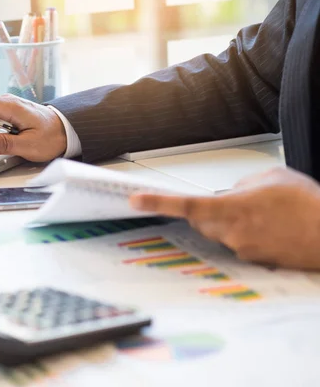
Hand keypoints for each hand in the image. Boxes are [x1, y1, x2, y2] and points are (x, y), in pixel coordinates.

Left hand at [130, 168, 319, 269]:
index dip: (158, 203)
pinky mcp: (252, 260)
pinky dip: (245, 233)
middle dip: (207, 210)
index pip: (186, 205)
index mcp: (233, 208)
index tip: (134, 201)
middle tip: (236, 201)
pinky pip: (237, 244)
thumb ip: (242, 184)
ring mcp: (241, 249)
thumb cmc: (308, 204)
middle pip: (200, 221)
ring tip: (264, 214)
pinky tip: (270, 227)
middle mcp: (232, 232)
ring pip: (219, 232)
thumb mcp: (272, 177)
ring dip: (229, 221)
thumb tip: (231, 193)